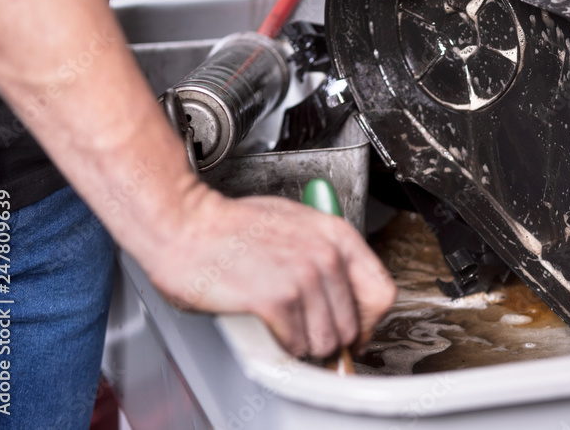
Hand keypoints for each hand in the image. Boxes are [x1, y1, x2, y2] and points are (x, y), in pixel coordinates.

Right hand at [147, 187, 395, 357]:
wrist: (187, 225)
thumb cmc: (232, 226)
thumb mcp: (297, 225)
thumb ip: (327, 255)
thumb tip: (345, 292)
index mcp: (336, 235)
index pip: (382, 293)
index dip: (367, 320)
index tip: (353, 329)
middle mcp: (326, 255)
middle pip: (353, 326)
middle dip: (330, 336)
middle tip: (306, 330)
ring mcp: (303, 277)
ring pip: (325, 341)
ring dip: (304, 343)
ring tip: (283, 325)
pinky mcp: (276, 299)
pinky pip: (295, 345)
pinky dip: (280, 344)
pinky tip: (266, 324)